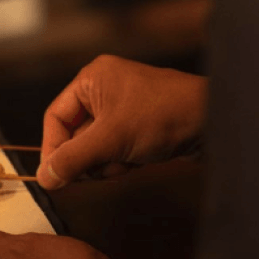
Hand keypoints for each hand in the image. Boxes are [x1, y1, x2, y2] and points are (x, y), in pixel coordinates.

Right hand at [37, 55, 206, 188]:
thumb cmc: (163, 116)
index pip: (56, 117)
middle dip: (86, 157)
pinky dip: (119, 161)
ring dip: (104, 162)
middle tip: (98, 168)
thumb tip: (44, 178)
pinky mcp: (137, 126)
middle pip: (74, 135)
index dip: (52, 148)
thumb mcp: (110, 140)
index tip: (54, 176)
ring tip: (124, 161)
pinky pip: (112, 149)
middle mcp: (103, 90)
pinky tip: (136, 161)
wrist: (215, 121)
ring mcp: (122, 109)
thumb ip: (72, 159)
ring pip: (93, 147)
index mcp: (92, 80)